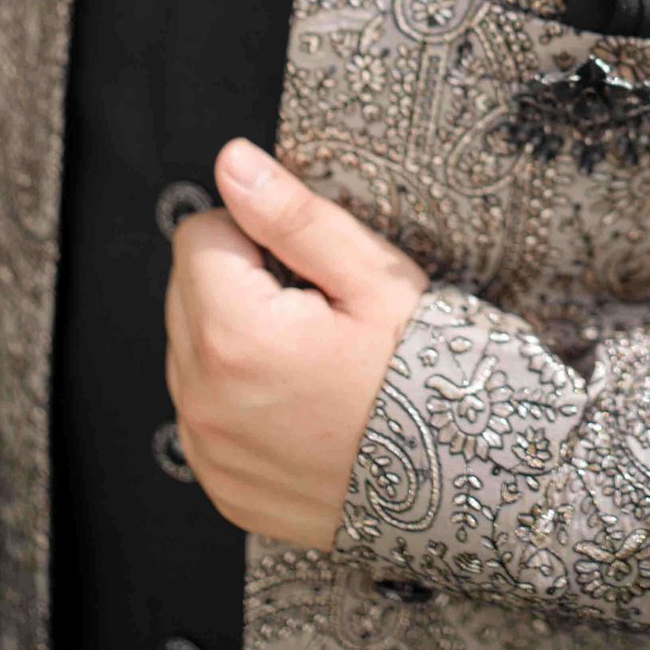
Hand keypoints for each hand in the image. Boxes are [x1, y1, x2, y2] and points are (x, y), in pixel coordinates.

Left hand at [164, 139, 428, 549]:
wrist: (464, 484)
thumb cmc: (426, 371)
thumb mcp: (372, 277)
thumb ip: (290, 215)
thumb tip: (231, 162)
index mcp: (235, 336)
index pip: (199, 234)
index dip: (255, 233)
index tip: (306, 265)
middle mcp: (204, 400)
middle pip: (185, 290)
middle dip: (238, 282)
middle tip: (315, 309)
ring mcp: (210, 451)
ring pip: (189, 351)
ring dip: (232, 338)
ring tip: (310, 357)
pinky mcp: (222, 486)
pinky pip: (202, 414)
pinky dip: (236, 396)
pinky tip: (297, 401)